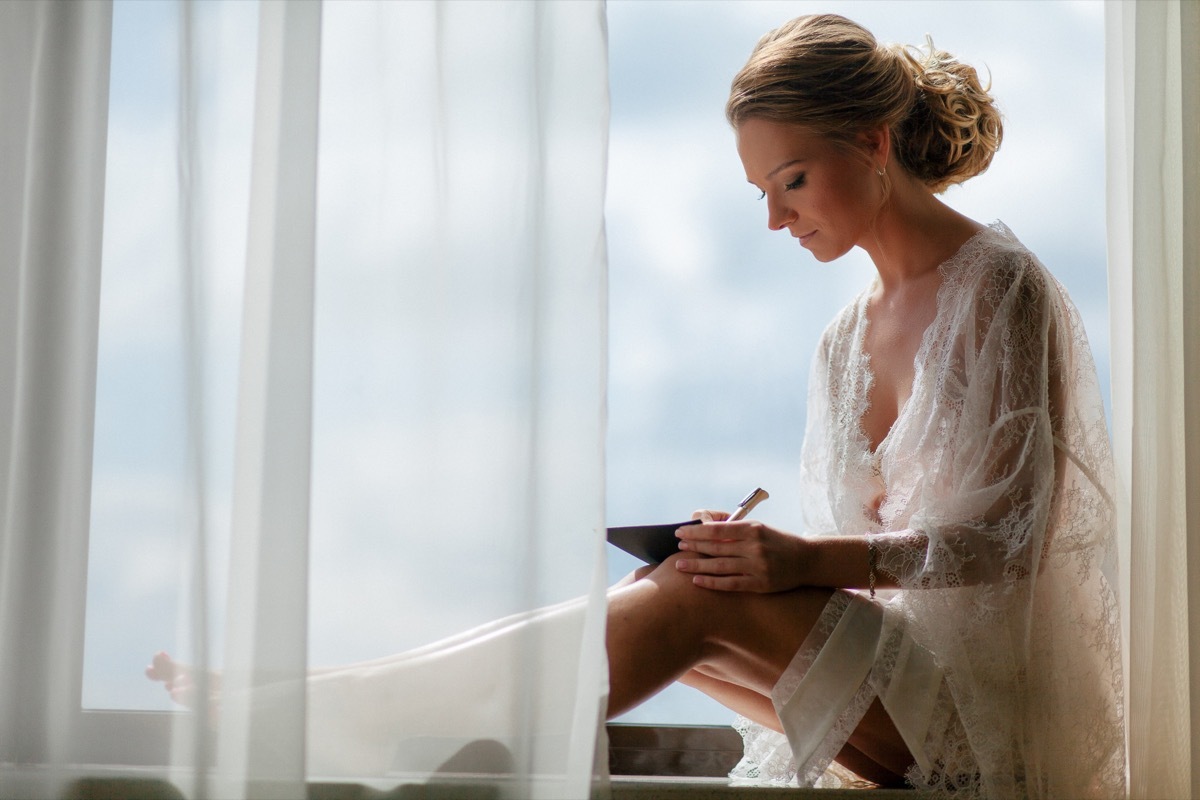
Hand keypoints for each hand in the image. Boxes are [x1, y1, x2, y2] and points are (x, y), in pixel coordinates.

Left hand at [675, 518, 806, 592]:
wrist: (807, 560)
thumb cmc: (778, 541)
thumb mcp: (760, 529)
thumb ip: (736, 531)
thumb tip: (706, 530)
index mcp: (753, 529)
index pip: (718, 530)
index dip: (697, 532)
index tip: (681, 532)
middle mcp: (754, 547)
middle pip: (716, 547)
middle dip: (694, 547)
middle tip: (678, 547)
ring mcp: (757, 567)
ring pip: (720, 566)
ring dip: (698, 565)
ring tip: (680, 564)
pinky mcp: (760, 584)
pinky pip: (731, 583)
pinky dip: (712, 582)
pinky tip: (697, 580)